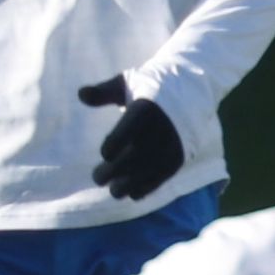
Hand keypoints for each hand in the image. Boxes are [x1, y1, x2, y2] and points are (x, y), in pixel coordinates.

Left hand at [76, 78, 184, 201]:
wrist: (194, 92)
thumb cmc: (153, 88)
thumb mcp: (128, 83)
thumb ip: (104, 92)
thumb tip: (81, 95)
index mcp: (144, 111)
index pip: (120, 138)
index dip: (109, 149)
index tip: (105, 153)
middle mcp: (157, 132)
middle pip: (127, 161)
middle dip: (108, 173)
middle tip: (97, 177)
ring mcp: (169, 148)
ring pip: (142, 175)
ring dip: (124, 186)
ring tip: (114, 188)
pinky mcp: (177, 160)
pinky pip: (159, 180)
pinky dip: (144, 189)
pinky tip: (132, 192)